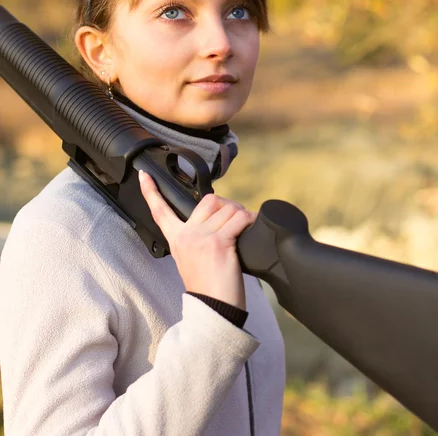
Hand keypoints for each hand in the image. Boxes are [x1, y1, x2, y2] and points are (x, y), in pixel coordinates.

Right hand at [138, 171, 255, 309]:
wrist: (214, 312)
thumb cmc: (209, 288)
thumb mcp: (193, 259)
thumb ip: (198, 236)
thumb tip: (221, 216)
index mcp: (176, 239)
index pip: (160, 211)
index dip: (151, 191)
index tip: (144, 175)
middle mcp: (186, 235)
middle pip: (209, 200)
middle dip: (227, 206)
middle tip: (234, 222)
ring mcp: (201, 238)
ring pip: (228, 208)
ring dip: (242, 215)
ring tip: (243, 232)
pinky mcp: (218, 243)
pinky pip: (239, 219)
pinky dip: (249, 221)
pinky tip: (250, 229)